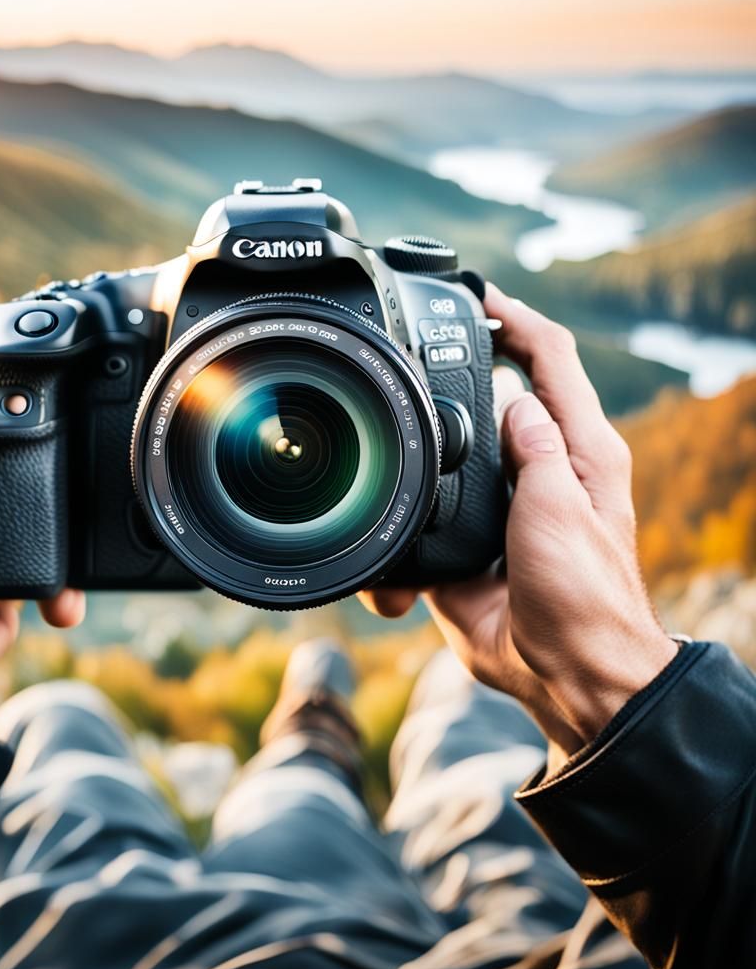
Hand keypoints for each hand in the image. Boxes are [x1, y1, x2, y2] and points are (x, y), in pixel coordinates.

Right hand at [360, 285, 676, 759]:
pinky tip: (392, 508)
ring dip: (422, 440)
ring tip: (387, 425)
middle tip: (416, 346)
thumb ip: (536, 449)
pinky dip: (406, 512)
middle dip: (458, 367)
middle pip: (496, 393)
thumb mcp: (560, 509)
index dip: (519, 320)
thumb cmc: (582, 596)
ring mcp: (498, 505)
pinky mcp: (464, 541)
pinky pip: (426, 512)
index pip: (552, 360)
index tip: (480, 295)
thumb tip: (512, 398)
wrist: (559, 673)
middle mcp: (538, 469)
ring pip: (451, 449)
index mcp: (578, 451)